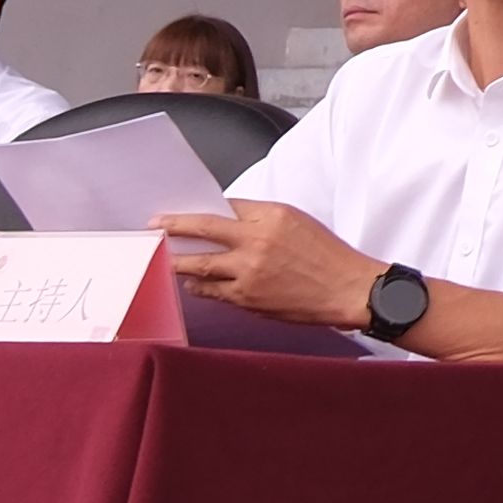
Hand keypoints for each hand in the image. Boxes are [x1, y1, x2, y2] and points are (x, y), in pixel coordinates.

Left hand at [157, 202, 381, 333]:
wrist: (348, 290)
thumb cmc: (329, 257)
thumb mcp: (300, 223)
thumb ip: (264, 221)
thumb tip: (231, 224)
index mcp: (273, 216)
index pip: (227, 205)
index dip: (203, 208)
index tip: (185, 210)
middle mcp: (257, 241)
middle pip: (204, 229)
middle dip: (174, 227)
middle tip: (154, 226)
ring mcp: (249, 271)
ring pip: (200, 263)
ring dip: (177, 260)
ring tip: (162, 257)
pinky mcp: (247, 297)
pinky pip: (212, 290)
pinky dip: (198, 285)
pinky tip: (191, 282)